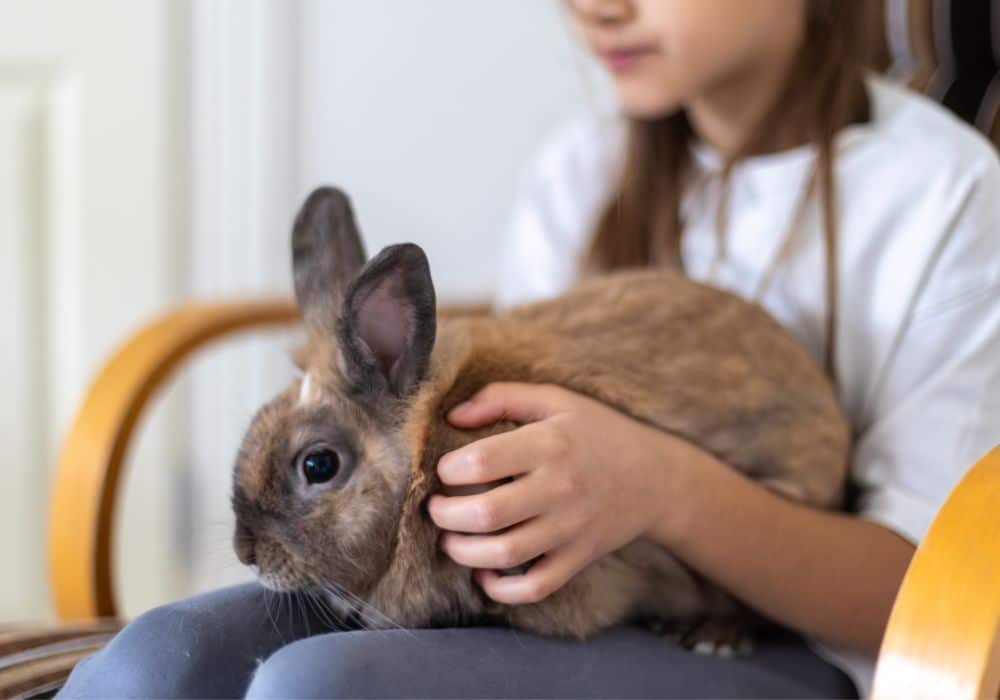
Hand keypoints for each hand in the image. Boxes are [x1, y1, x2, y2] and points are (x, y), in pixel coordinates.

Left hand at [428, 382, 700, 604]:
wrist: (657, 477)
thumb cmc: (597, 432)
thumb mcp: (556, 400)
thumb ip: (501, 397)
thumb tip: (453, 416)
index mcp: (550, 444)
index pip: (482, 461)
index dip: (449, 469)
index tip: (443, 470)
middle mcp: (560, 488)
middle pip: (487, 512)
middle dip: (445, 515)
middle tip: (434, 508)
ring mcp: (570, 528)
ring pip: (505, 553)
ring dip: (463, 552)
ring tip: (450, 538)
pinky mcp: (579, 557)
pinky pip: (536, 585)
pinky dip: (502, 589)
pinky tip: (484, 574)